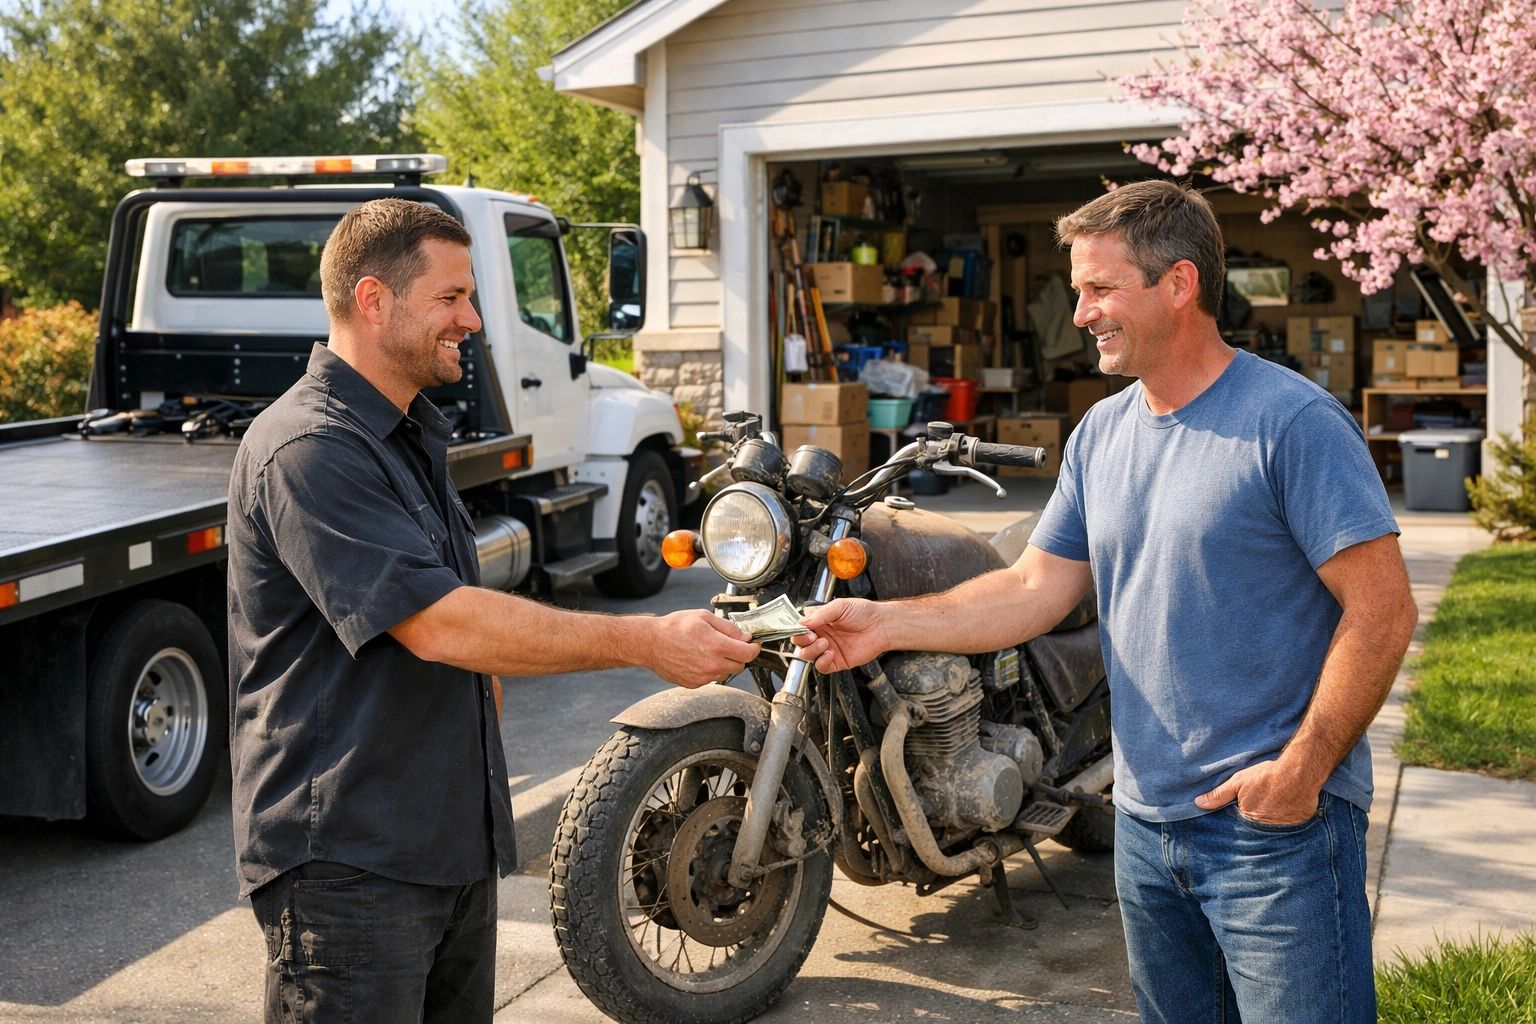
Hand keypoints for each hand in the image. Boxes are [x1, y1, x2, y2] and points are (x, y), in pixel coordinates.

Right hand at [646, 610, 759, 688]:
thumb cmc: (674, 627)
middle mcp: (711, 665)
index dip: (754, 648)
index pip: (748, 654)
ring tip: (708, 650)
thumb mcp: (704, 617)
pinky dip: (710, 670)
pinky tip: (699, 658)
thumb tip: (745, 637)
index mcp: (716, 646)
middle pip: (740, 666)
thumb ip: (728, 628)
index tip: (753, 644)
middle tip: (728, 644)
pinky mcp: (694, 684)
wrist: (651, 642)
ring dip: (724, 663)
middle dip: (739, 655)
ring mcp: (702, 677)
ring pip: (726, 673)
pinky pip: (711, 678)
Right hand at [790, 599, 891, 673]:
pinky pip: (822, 666)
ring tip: (824, 642)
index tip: (800, 628)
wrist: (881, 625)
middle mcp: (822, 635)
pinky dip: (822, 661)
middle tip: (811, 635)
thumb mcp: (840, 606)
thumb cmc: (864, 613)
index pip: (800, 627)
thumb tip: (803, 621)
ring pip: (808, 655)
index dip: (797, 629)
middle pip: (801, 643)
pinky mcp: (837, 661)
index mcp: (820, 621)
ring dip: (812, 650)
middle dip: (802, 640)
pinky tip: (830, 653)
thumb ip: (820, 614)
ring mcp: (828, 649)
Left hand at [1195, 759, 1320, 824]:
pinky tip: (1286, 811)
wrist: (1298, 773)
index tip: (1241, 813)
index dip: (1240, 819)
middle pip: (1256, 829)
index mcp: (1248, 820)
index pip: (1239, 827)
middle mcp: (1265, 829)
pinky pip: (1290, 827)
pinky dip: (1287, 821)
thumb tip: (1198, 803)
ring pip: (1273, 829)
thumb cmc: (1266, 776)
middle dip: (1254, 823)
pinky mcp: (1299, 825)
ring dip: (1271, 823)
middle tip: (1258, 810)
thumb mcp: (1238, 782)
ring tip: (1272, 810)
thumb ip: (1218, 795)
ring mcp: (1283, 828)